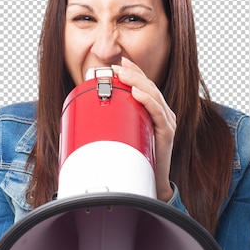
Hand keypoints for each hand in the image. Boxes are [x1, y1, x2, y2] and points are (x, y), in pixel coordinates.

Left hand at [111, 57, 175, 200]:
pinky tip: (137, 93)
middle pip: (148, 87)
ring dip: (137, 82)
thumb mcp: (123, 139)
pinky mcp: (166, 134)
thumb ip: (112, 128)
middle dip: (132, 74)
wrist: (151, 185)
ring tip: (122, 76)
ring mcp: (166, 123)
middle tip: (115, 68)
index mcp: (153, 112)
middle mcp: (162, 114)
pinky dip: (148, 102)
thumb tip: (83, 121)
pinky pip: (158, 113)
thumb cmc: (138, 162)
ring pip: (153, 96)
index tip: (118, 64)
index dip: (133, 72)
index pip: (144, 86)